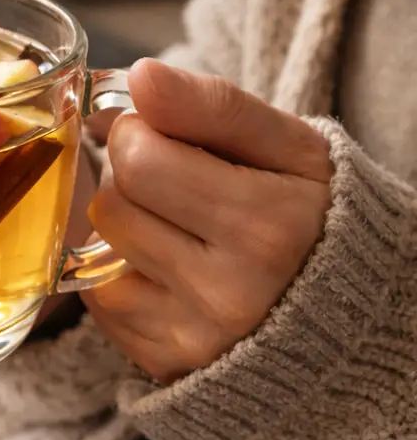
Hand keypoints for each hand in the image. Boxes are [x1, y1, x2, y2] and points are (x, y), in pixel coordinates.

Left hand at [83, 58, 332, 383]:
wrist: (342, 312)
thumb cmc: (313, 215)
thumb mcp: (288, 147)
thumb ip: (213, 106)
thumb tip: (142, 76)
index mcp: (267, 227)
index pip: (139, 159)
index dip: (138, 133)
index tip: (162, 135)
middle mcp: (228, 293)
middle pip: (112, 204)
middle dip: (130, 180)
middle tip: (174, 181)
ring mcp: (192, 337)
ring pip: (96, 251)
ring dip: (124, 227)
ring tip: (176, 225)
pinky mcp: (161, 363)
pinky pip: (100, 299)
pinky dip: (122, 274)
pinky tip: (168, 268)